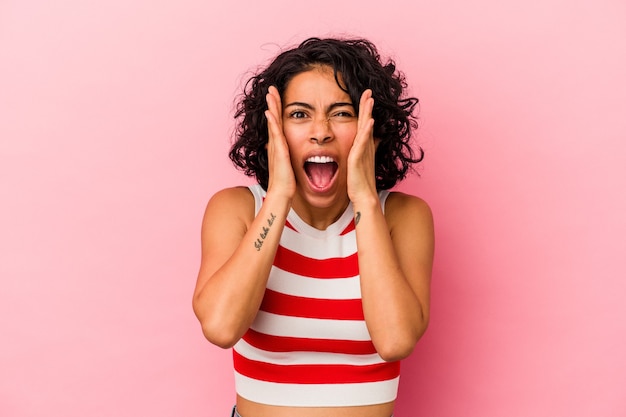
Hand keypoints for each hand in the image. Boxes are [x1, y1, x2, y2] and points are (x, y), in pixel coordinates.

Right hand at [265, 86, 295, 199]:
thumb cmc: (286, 183)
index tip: (276, 97)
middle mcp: (275, 145)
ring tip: (270, 94)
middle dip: (272, 104)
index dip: (276, 110)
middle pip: (273, 119)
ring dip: (271, 108)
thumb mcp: (288, 165)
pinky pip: (276, 134)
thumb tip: (289, 153)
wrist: (282, 194)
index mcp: (279, 147)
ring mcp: (276, 148)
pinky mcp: (279, 152)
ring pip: (273, 123)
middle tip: (271, 88)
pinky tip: (270, 113)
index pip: (277, 124)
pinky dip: (273, 123)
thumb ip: (288, 157)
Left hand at [347, 89, 378, 204]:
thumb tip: (366, 146)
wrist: (364, 197)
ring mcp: (363, 152)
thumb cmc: (360, 183)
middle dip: (367, 106)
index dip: (365, 111)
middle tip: (368, 91)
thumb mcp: (360, 164)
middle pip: (366, 122)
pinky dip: (366, 131)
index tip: (366, 97)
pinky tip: (368, 121)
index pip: (364, 125)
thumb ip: (362, 153)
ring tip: (369, 99)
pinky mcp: (358, 159)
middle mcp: (365, 147)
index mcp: (363, 147)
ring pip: (365, 129)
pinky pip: (363, 143)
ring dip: (367, 113)